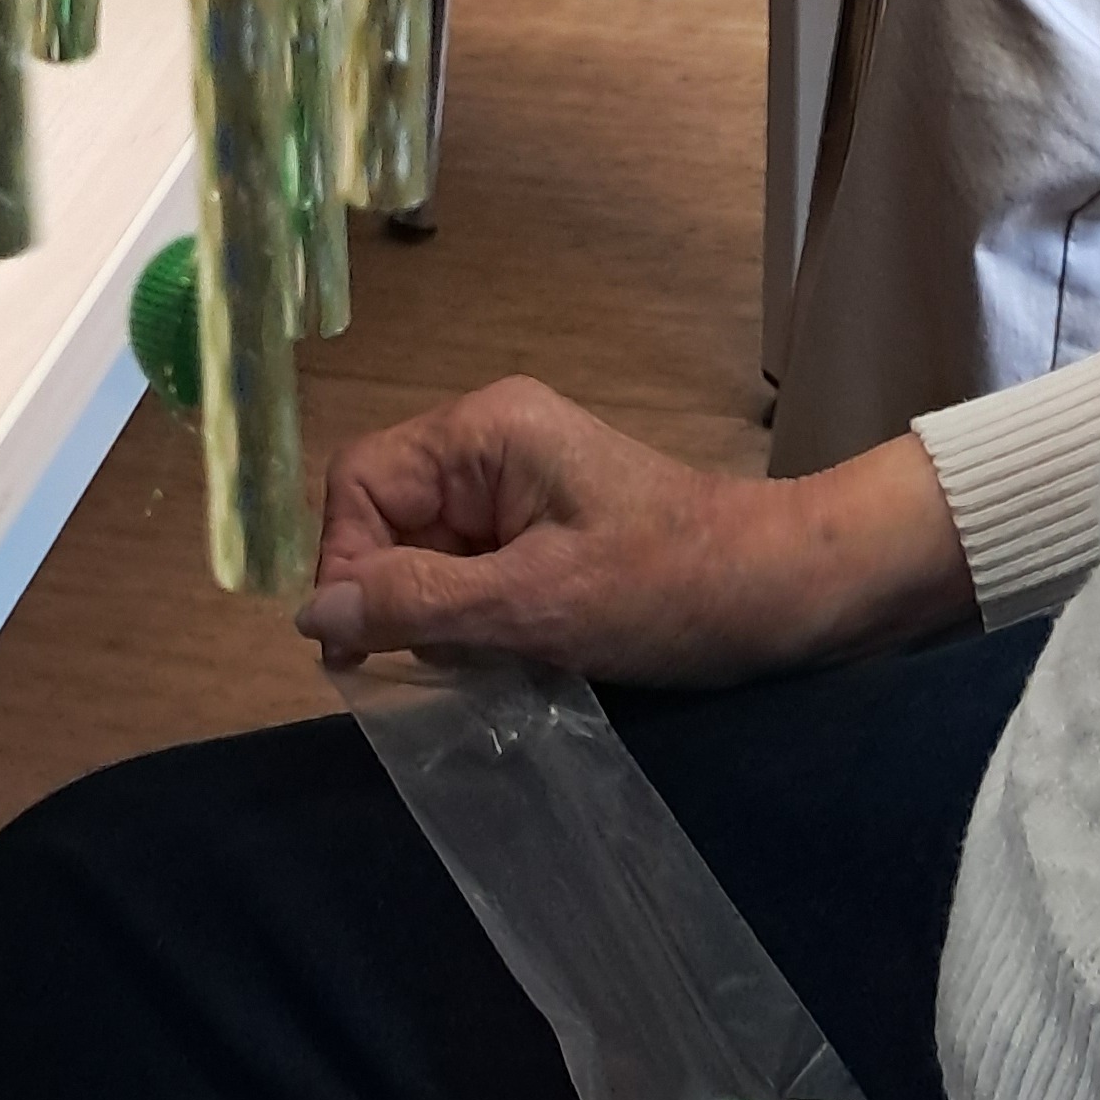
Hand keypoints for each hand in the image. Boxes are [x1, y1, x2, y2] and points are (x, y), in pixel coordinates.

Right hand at [294, 375, 968, 683]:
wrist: (789, 596)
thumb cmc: (670, 589)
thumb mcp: (536, 605)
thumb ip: (418, 603)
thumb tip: (309, 617)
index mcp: (486, 429)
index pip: (361, 483)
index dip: (347, 566)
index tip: (362, 655)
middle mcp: (492, 445)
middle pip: (388, 519)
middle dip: (397, 599)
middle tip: (437, 670)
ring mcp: (520, 489)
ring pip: (426, 558)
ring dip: (440, 622)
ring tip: (491, 665)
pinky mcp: (545, 536)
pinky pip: (471, 578)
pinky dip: (477, 627)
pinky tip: (515, 663)